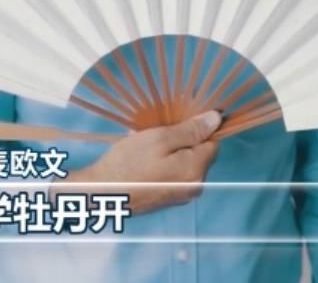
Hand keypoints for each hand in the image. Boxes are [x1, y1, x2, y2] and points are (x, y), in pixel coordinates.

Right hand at [58, 110, 221, 213]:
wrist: (101, 194)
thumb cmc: (128, 164)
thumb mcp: (159, 138)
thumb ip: (190, 130)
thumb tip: (217, 119)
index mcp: (196, 171)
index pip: (212, 141)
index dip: (197, 126)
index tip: (177, 119)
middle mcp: (193, 187)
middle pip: (198, 152)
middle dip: (181, 139)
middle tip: (156, 132)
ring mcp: (180, 195)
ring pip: (184, 161)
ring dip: (169, 150)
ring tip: (144, 144)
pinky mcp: (166, 198)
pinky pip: (173, 173)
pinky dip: (162, 162)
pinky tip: (142, 158)